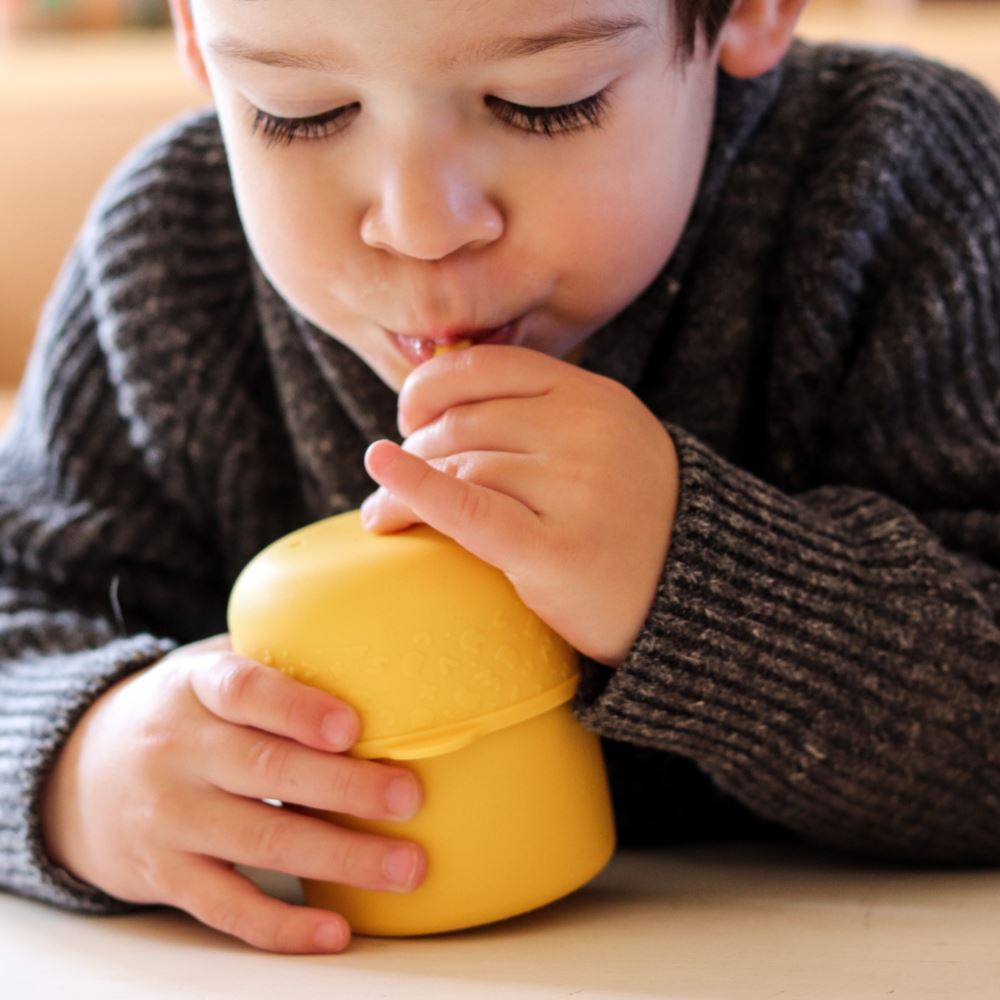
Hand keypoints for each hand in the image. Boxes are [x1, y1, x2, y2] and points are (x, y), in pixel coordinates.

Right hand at [40, 635, 426, 953]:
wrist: (78, 775)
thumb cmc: (181, 712)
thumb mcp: (207, 668)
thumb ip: (272, 660)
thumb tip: (371, 653)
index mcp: (196, 688)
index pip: (244, 691)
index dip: (297, 709)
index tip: (351, 727)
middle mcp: (178, 751)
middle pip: (267, 770)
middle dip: (345, 788)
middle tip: (409, 798)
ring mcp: (169, 818)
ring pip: (261, 841)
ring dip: (341, 858)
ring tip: (407, 867)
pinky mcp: (166, 876)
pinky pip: (228, 907)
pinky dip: (283, 927)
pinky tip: (334, 932)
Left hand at [361, 345, 678, 665]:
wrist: (697, 598)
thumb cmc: (633, 520)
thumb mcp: (608, 442)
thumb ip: (543, 414)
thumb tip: (439, 407)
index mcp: (595, 398)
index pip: (486, 368)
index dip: (430, 386)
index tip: (408, 416)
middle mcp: (586, 433)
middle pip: (464, 423)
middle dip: (417, 448)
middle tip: (398, 481)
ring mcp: (575, 490)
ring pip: (458, 467)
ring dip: (403, 487)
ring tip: (383, 515)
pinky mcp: (555, 551)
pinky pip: (466, 509)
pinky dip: (414, 492)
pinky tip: (381, 484)